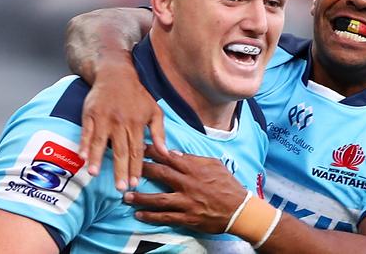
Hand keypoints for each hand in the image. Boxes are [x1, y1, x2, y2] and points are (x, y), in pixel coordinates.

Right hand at [79, 57, 166, 190]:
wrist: (116, 74)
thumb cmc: (138, 95)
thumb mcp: (154, 111)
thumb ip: (159, 133)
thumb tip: (165, 153)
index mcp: (136, 124)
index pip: (136, 151)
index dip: (135, 168)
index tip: (134, 184)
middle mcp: (120, 122)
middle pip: (120, 150)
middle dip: (120, 170)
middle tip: (119, 188)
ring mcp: (104, 118)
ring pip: (101, 142)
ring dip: (97, 158)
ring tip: (94, 174)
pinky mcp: (90, 114)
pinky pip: (86, 131)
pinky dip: (83, 144)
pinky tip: (82, 156)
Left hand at [123, 144, 246, 232]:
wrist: (239, 210)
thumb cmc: (227, 185)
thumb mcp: (215, 165)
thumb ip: (194, 159)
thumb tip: (175, 154)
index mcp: (195, 169)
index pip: (170, 157)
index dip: (153, 152)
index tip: (139, 148)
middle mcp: (188, 184)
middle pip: (160, 174)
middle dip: (141, 170)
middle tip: (127, 168)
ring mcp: (187, 202)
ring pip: (158, 199)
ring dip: (140, 197)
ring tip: (126, 196)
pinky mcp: (187, 218)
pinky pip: (165, 217)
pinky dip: (151, 216)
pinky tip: (138, 214)